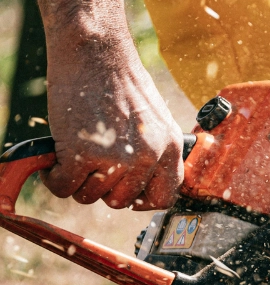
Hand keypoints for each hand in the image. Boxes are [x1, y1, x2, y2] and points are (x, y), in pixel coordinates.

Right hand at [40, 0, 182, 209]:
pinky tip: (55, 162)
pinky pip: (64, 188)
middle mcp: (147, 158)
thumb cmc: (122, 81)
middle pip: (120, 201)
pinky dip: (55, 178)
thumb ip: (155, 150)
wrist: (96, 54)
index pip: (163, 198)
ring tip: (74, 156)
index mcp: (169, 149)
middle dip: (102, 187)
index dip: (140, 200)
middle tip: (91, 165)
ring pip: (90, 196)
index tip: (124, 192)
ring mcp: (116, 158)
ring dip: (78, 181)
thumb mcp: (156, 120)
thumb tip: (144, 179)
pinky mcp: (82, 154)